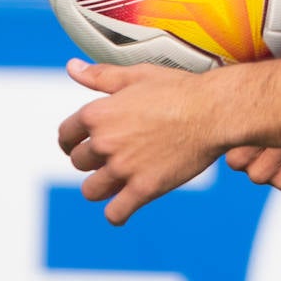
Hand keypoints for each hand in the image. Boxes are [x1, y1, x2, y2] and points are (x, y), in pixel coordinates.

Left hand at [57, 58, 215, 224]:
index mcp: (98, 114)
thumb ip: (100, 76)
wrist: (214, 111)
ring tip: (117, 181)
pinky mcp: (144, 189)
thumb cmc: (179, 89)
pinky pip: (116, 213)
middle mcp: (105, 142)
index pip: (66, 135)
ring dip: (102, 186)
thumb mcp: (137, 75)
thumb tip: (71, 67)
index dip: (70, 141)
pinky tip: (126, 206)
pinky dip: (117, 213)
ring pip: (92, 190)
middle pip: (79, 163)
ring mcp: (123, 168)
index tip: (77, 145)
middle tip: (112, 157)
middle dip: (92, 161)